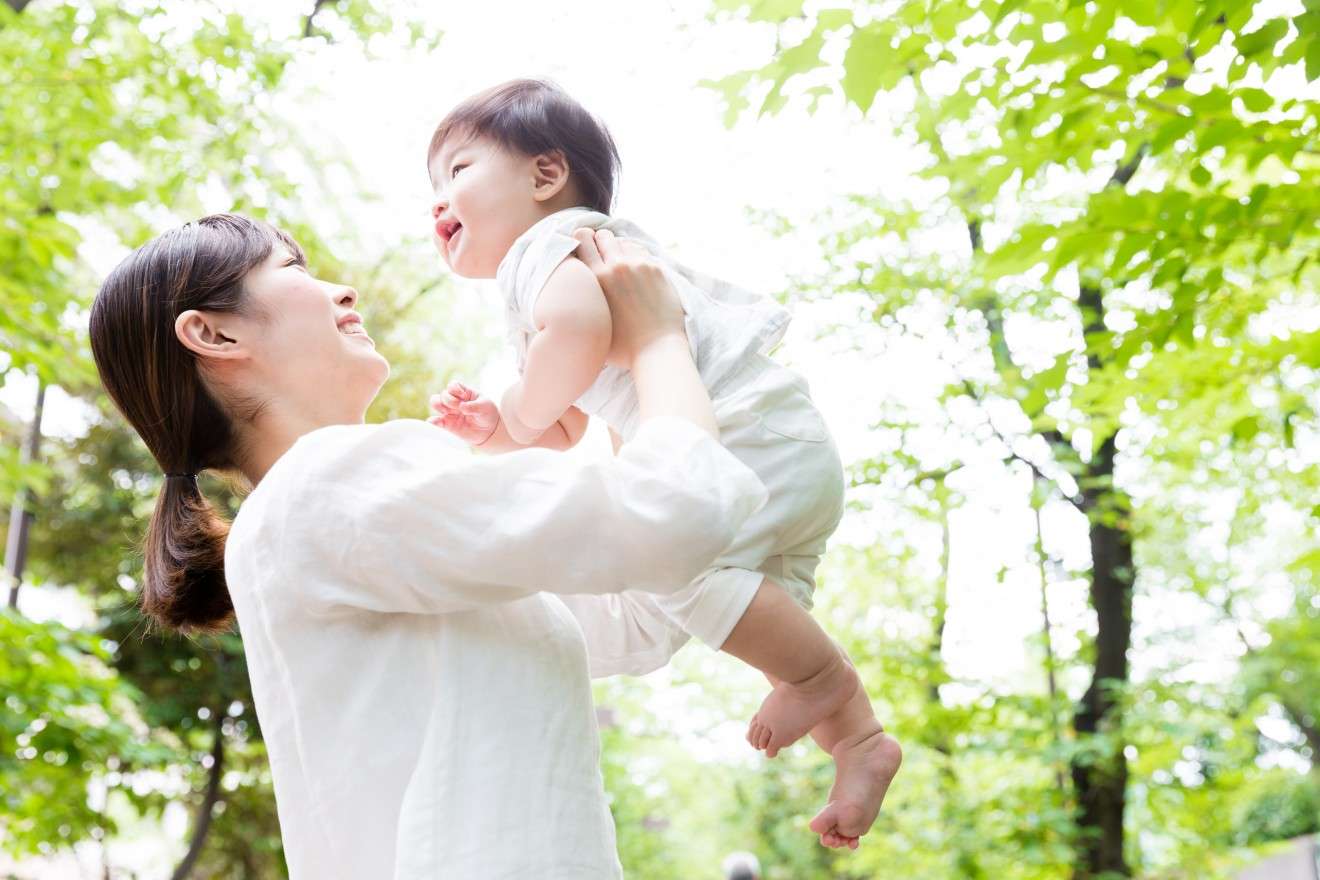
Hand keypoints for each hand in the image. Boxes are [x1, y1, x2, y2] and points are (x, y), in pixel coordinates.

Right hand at [429, 381, 499, 446]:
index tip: (464, 397)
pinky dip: (433, 421)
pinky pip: (435, 421)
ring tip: (449, 412)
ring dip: (439, 406)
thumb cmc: (487, 413)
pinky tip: (435, 422)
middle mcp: (454, 400)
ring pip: (435, 403)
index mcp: (463, 392)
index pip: (453, 385)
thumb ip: (474, 406)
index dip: (455, 389)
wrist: (488, 431)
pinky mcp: (447, 424)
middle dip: (449, 400)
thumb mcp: (485, 407)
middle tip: (459, 408)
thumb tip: (461, 408)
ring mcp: (449, 412)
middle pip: (443, 394)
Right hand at [572, 228, 685, 370]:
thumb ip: (582, 300)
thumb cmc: (622, 346)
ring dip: (619, 249)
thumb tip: (574, 292)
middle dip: (600, 243)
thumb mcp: (591, 321)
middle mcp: (616, 266)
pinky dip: (635, 256)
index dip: (580, 240)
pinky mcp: (656, 269)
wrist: (656, 350)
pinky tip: (635, 271)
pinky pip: (641, 251)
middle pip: (602, 236)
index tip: (583, 247)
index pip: (581, 239)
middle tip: (602, 256)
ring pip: (623, 242)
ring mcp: (638, 265)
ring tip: (620, 266)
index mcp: (596, 278)